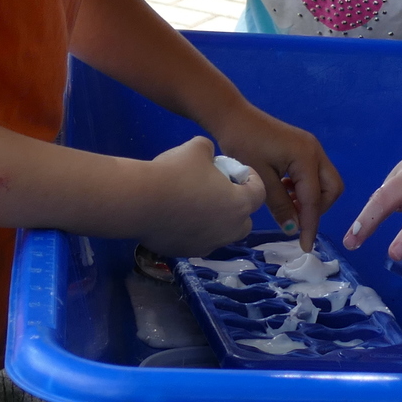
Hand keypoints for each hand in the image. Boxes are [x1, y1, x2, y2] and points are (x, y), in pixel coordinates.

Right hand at [136, 136, 264, 256]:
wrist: (141, 201)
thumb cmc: (176, 172)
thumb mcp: (197, 148)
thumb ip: (209, 151)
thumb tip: (208, 157)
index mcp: (239, 204)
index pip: (259, 193)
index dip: (252, 179)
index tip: (239, 173)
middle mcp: (229, 230)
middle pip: (244, 221)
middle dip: (237, 207)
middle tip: (220, 192)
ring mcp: (208, 245)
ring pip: (220, 234)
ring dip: (215, 221)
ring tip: (196, 205)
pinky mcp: (186, 252)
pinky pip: (197, 241)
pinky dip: (193, 232)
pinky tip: (177, 218)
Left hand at [208, 106, 343, 244]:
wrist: (232, 116)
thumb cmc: (243, 144)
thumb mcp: (260, 178)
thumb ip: (279, 204)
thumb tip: (293, 229)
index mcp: (306, 158)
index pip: (313, 199)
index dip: (310, 225)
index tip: (305, 246)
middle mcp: (315, 151)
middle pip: (332, 189)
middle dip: (318, 209)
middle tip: (295, 218)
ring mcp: (311, 147)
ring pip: (324, 182)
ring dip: (310, 198)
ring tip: (286, 204)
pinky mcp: (303, 147)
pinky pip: (314, 174)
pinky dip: (304, 188)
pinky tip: (284, 190)